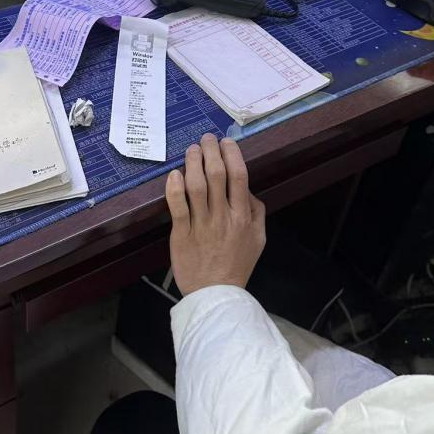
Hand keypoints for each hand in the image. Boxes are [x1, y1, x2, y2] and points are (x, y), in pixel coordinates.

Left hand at [165, 134, 265, 296]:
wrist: (216, 295)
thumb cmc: (238, 264)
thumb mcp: (259, 238)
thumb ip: (255, 210)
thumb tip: (245, 186)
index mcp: (243, 216)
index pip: (238, 176)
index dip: (232, 154)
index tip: (226, 142)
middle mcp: (223, 217)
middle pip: (216, 175)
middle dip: (211, 151)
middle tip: (206, 138)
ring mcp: (201, 225)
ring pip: (196, 186)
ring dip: (193, 163)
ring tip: (191, 149)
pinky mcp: (181, 235)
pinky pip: (178, 207)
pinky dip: (175, 188)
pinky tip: (174, 174)